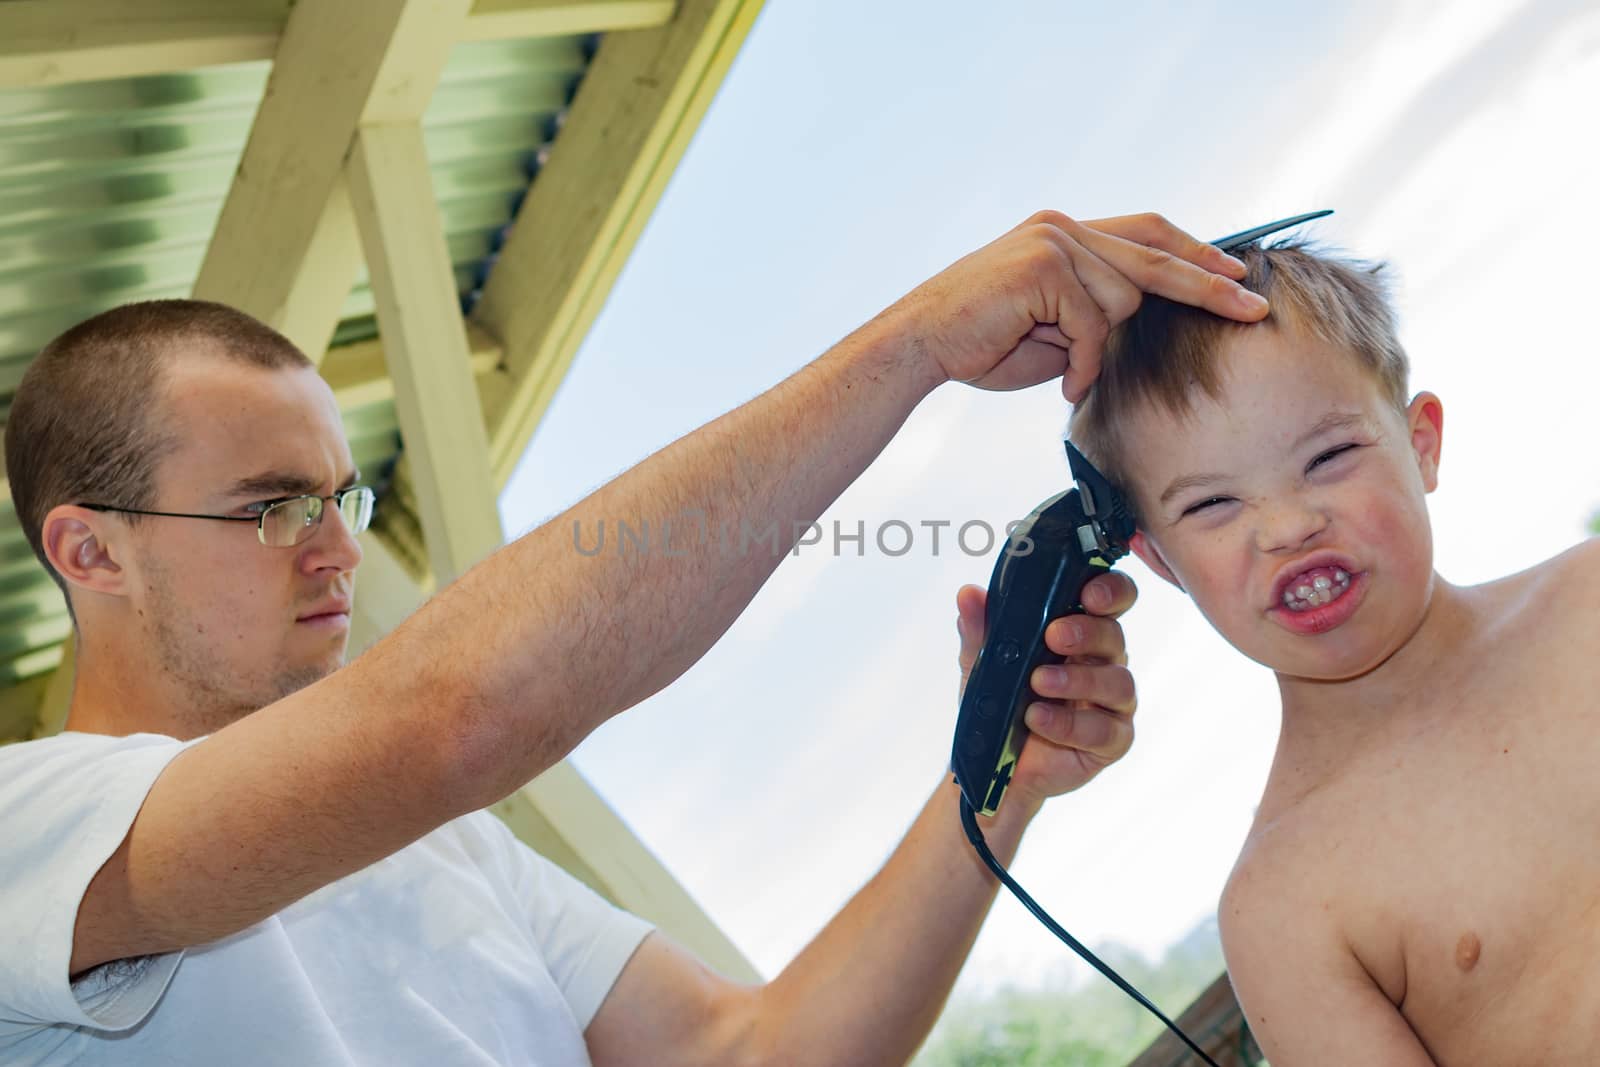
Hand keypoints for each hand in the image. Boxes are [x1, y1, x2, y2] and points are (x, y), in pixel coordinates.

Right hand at [884, 212, 1267, 401]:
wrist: (920, 345)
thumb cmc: (981, 344)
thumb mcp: (1055, 327)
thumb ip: (1097, 315)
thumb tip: (1147, 323)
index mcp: (1066, 233)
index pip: (1147, 231)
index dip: (1193, 251)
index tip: (1234, 272)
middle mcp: (1063, 227)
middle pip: (1155, 253)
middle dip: (1208, 285)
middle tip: (1253, 307)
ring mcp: (1054, 240)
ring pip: (1124, 299)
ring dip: (1100, 347)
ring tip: (1066, 371)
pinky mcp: (1045, 264)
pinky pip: (1094, 323)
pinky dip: (1084, 360)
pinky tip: (1063, 380)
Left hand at [955, 571, 1137, 810]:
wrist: (995, 766)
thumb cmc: (1001, 706)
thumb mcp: (982, 666)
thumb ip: (980, 631)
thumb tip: (969, 594)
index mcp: (1081, 633)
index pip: (1110, 600)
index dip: (1109, 590)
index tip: (1089, 592)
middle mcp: (1103, 663)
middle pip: (1114, 636)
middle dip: (1087, 631)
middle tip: (1054, 635)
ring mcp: (1112, 703)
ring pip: (1117, 682)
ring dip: (1077, 680)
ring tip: (1038, 683)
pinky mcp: (1112, 740)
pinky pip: (1104, 730)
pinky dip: (1070, 723)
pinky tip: (1039, 719)